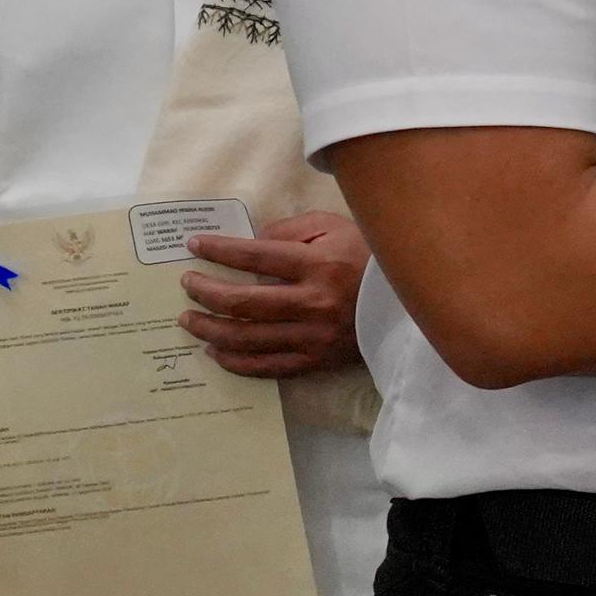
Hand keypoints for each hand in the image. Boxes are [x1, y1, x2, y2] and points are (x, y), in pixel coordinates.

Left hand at [183, 211, 370, 377]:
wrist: (408, 303)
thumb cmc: (368, 259)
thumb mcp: (335, 229)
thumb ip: (291, 230)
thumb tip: (251, 241)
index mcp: (317, 265)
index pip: (255, 256)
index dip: (219, 250)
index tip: (194, 245)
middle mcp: (312, 302)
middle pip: (243, 302)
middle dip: (206, 292)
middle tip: (187, 284)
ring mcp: (313, 336)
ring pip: (248, 339)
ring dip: (210, 329)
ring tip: (189, 321)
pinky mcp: (315, 360)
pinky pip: (267, 367)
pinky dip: (236, 362)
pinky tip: (215, 352)